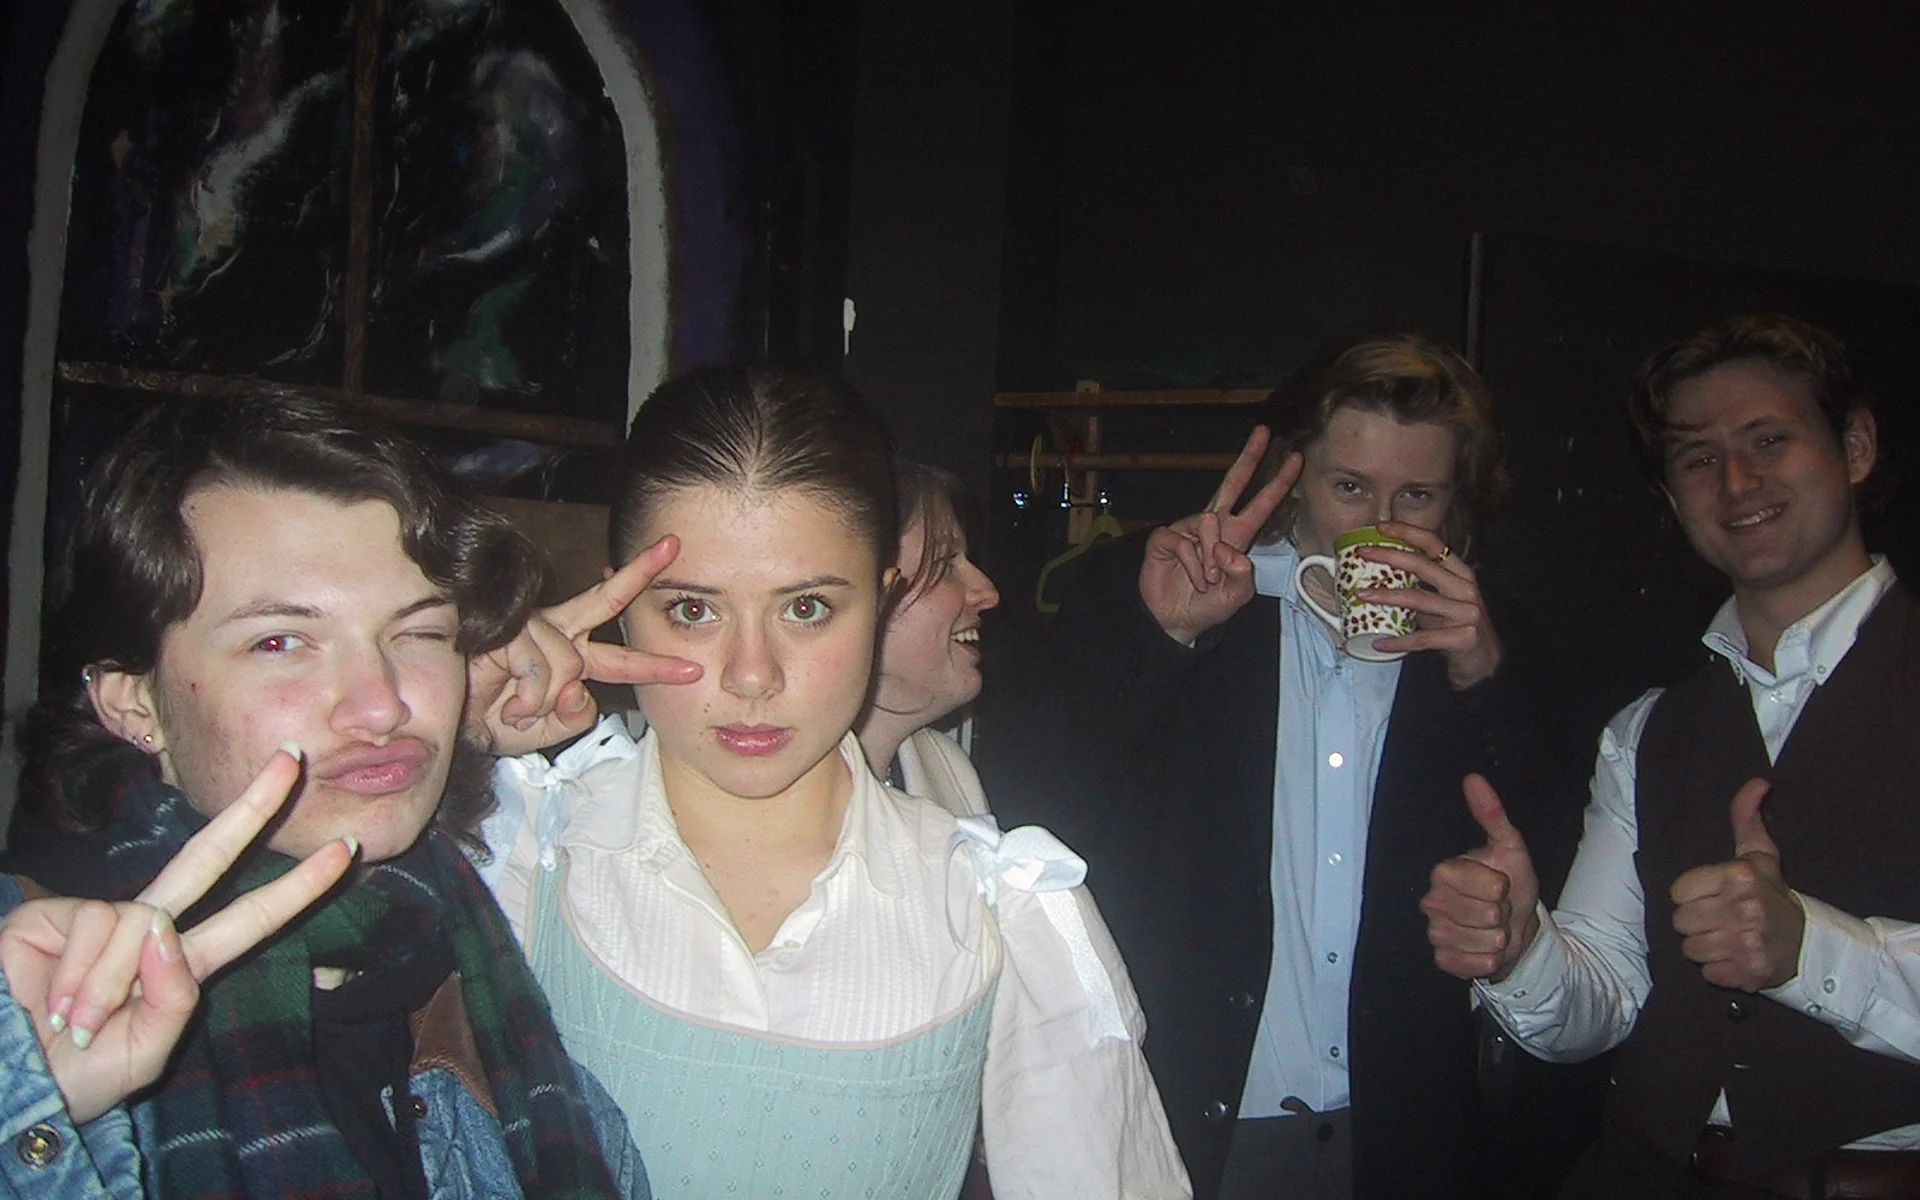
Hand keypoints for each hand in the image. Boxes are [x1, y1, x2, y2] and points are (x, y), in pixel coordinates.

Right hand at [0, 747, 355, 1122]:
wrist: (14, 1081)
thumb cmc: (79, 1074)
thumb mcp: (143, 1054)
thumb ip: (171, 1001)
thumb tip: (165, 928)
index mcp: (186, 961)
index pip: (253, 915)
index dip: (299, 885)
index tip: (347, 848)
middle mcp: (150, 928)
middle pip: (210, 857)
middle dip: (254, 806)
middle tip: (294, 757)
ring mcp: (104, 915)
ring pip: (141, 920)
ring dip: (108, 984)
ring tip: (75, 1023)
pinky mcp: (55, 913)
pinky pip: (93, 928)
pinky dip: (77, 974)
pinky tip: (51, 1001)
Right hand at [470, 535, 701, 754]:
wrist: (459, 727)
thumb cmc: (500, 721)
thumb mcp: (553, 725)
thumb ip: (577, 712)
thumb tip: (579, 688)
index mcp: (572, 655)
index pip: (621, 655)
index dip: (655, 663)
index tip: (691, 665)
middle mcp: (557, 632)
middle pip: (607, 598)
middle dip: (641, 572)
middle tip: (672, 547)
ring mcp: (533, 627)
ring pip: (570, 660)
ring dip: (546, 697)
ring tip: (519, 708)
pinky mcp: (508, 631)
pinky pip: (541, 667)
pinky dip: (529, 697)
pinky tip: (508, 702)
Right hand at [1139, 426, 1301, 643]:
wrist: (1174, 621)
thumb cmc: (1207, 607)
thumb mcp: (1236, 597)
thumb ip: (1242, 576)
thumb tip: (1231, 552)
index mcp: (1236, 537)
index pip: (1260, 504)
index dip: (1277, 484)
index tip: (1295, 460)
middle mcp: (1213, 526)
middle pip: (1232, 483)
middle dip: (1249, 457)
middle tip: (1263, 432)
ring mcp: (1188, 529)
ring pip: (1208, 522)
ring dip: (1211, 559)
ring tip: (1207, 581)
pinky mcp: (1166, 537)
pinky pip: (1184, 541)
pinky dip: (1192, 564)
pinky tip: (1189, 578)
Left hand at [1357, 522, 1502, 687]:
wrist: (1483, 660)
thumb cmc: (1456, 626)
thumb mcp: (1441, 601)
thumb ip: (1420, 586)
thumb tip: (1377, 575)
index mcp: (1460, 573)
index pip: (1434, 544)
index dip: (1408, 532)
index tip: (1380, 527)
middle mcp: (1466, 588)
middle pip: (1423, 565)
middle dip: (1390, 556)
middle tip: (1362, 554)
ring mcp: (1468, 612)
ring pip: (1419, 599)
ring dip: (1386, 597)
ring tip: (1360, 595)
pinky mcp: (1464, 637)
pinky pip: (1423, 638)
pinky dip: (1399, 641)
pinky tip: (1379, 643)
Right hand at [1421, 774, 1540, 981]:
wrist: (1513, 928)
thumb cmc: (1510, 884)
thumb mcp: (1509, 847)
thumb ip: (1491, 814)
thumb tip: (1474, 779)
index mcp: (1444, 871)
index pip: (1485, 885)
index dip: (1501, 888)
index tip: (1501, 885)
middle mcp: (1432, 901)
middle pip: (1485, 916)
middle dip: (1502, 915)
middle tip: (1498, 908)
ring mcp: (1435, 932)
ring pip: (1482, 942)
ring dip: (1498, 939)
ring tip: (1493, 929)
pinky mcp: (1441, 959)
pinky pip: (1474, 965)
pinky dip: (1488, 960)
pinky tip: (1485, 948)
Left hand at [1670, 779, 1802, 991]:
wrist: (1809, 943)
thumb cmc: (1773, 895)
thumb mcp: (1759, 855)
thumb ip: (1746, 817)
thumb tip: (1757, 782)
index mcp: (1738, 876)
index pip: (1677, 891)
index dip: (1691, 896)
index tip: (1713, 897)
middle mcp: (1742, 909)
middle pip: (1679, 922)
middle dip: (1696, 923)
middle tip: (1720, 920)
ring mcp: (1745, 944)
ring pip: (1689, 950)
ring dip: (1705, 947)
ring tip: (1728, 939)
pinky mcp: (1747, 974)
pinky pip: (1707, 973)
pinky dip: (1718, 970)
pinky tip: (1736, 958)